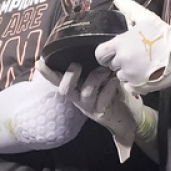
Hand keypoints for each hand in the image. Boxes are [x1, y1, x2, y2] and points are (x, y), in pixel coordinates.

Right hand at [35, 61, 156, 162]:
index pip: (59, 82)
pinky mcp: (102, 113)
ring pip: (86, 91)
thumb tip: (94, 52)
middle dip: (70, 75)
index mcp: (77, 91)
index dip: (48, 74)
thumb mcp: (103, 82)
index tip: (39, 63)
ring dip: (97, 77)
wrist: (131, 119)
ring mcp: (90, 108)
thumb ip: (95, 70)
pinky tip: (116, 81)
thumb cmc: (116, 96)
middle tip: (78, 65)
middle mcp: (80, 101)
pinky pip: (103, 96)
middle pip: (66, 90)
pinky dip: (110, 85)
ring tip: (107, 71)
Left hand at [95, 0, 170, 94]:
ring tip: (142, 66)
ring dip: (128, 73)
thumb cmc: (163, 34)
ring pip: (121, 77)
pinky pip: (130, 87)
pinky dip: (135, 83)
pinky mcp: (138, 86)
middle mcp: (122, 60)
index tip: (113, 54)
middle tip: (135, 57)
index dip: (105, 54)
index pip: (100, 53)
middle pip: (112, 66)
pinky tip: (145, 75)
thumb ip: (129, 9)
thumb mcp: (145, 18)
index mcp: (120, 44)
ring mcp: (130, 75)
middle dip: (120, 62)